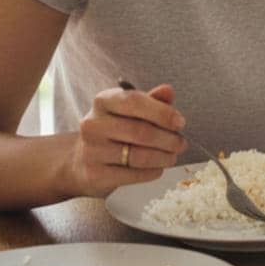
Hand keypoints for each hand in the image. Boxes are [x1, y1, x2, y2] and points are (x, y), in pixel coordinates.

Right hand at [66, 83, 186, 197]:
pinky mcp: (94, 174)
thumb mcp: (131, 111)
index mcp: (103, 101)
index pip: (134, 101)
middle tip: (182, 144)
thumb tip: (168, 90)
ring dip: (164, 157)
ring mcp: (91, 150)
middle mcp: (93, 124)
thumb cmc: (115, 130)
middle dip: (169, 139)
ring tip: (173, 156)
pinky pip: (133, 174)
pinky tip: (158, 168)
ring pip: (139, 156)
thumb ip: (152, 100)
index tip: (181, 122)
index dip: (162, 112)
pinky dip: (152, 172)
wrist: (82, 160)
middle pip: (141, 132)